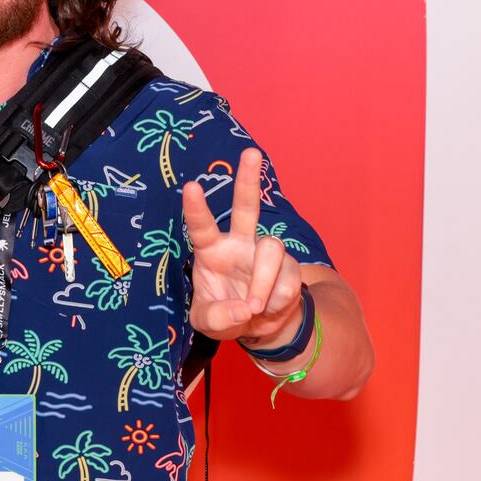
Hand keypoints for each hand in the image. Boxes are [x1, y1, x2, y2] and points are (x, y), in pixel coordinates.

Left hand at [181, 148, 304, 344]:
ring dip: (263, 282)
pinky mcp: (290, 267)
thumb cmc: (226, 315)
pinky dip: (279, 299)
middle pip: (246, 207)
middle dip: (248, 179)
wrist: (260, 328)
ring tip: (255, 307)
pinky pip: (289, 278)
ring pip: (271, 249)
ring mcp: (265, 253)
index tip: (191, 186)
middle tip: (250, 152)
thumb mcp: (209, 323)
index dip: (196, 208)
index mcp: (211, 251)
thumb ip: (218, 317)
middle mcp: (239, 244)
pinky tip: (271, 308)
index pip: (201, 226)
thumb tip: (244, 308)